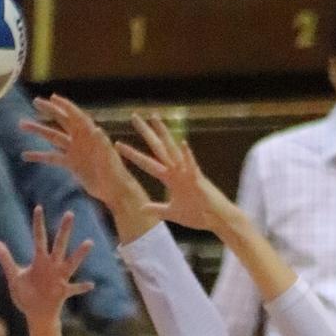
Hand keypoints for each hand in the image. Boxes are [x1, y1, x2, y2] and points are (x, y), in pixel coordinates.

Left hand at [0, 205, 93, 322]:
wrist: (36, 314)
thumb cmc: (26, 295)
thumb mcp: (14, 277)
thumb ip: (6, 260)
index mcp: (40, 261)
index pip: (39, 238)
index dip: (38, 223)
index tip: (39, 208)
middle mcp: (52, 266)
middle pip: (59, 244)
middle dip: (64, 230)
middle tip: (69, 213)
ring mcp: (60, 278)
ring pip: (71, 262)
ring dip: (79, 254)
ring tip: (89, 242)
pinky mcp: (63, 292)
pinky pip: (74, 289)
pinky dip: (82, 287)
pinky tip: (91, 285)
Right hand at [21, 95, 135, 208]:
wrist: (114, 190)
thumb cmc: (115, 172)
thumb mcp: (108, 157)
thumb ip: (102, 143)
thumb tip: (96, 129)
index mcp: (90, 134)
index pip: (75, 115)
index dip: (65, 105)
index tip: (52, 97)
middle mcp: (80, 139)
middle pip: (61, 120)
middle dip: (49, 110)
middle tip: (35, 101)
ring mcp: (74, 151)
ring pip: (52, 137)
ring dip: (38, 131)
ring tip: (21, 124)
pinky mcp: (71, 164)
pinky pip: (52, 158)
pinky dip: (39, 156)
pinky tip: (25, 156)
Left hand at [116, 113, 236, 232]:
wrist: (217, 219)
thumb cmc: (198, 215)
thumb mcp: (172, 213)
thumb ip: (157, 208)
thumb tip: (141, 208)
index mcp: (170, 178)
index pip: (148, 163)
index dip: (133, 154)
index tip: (118, 144)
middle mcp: (177, 171)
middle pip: (158, 148)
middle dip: (146, 132)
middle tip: (134, 116)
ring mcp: (187, 173)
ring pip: (173, 150)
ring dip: (164, 134)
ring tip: (155, 118)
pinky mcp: (198, 180)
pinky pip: (192, 166)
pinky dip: (187, 156)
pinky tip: (183, 143)